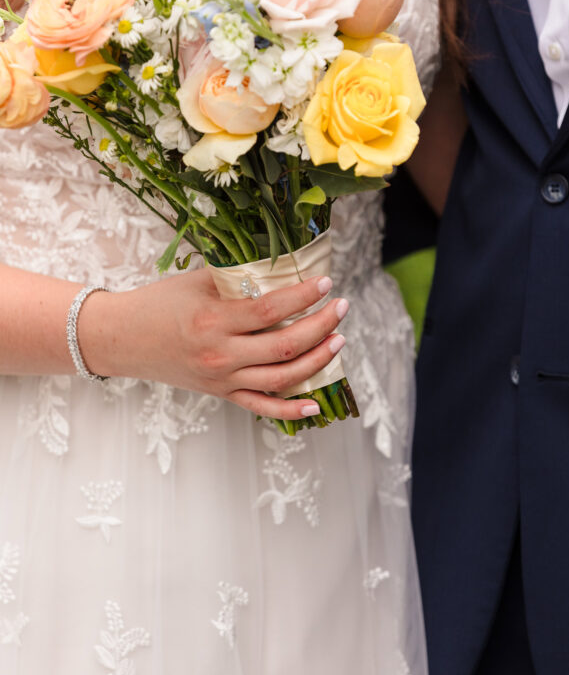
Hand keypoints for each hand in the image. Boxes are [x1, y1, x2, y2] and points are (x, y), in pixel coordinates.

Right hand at [78, 269, 348, 420]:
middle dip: (321, 326)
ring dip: (317, 360)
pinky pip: (261, 406)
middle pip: (285, 345)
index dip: (303, 297)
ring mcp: (222, 379)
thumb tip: (279, 265)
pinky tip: (316, 404)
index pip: (271, 310)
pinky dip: (290, 410)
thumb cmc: (159, 303)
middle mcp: (221, 355)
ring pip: (281, 377)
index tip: (325, 283)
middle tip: (341, 307)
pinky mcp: (221, 394)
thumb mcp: (196, 280)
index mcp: (214, 320)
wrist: (122, 339)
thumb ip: (236, 276)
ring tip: (338, 340)